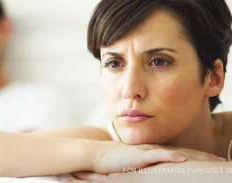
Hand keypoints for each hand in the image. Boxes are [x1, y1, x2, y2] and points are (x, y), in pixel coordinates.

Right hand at [92, 142, 224, 173]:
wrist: (99, 154)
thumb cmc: (115, 162)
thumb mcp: (135, 164)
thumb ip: (147, 165)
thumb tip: (159, 170)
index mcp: (155, 151)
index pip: (181, 153)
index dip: (198, 157)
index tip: (214, 161)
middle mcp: (155, 149)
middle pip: (185, 152)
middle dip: (204, 157)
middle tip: (222, 161)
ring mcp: (148, 151)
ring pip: (177, 153)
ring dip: (195, 156)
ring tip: (212, 161)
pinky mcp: (139, 155)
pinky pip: (158, 155)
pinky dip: (172, 156)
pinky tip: (183, 158)